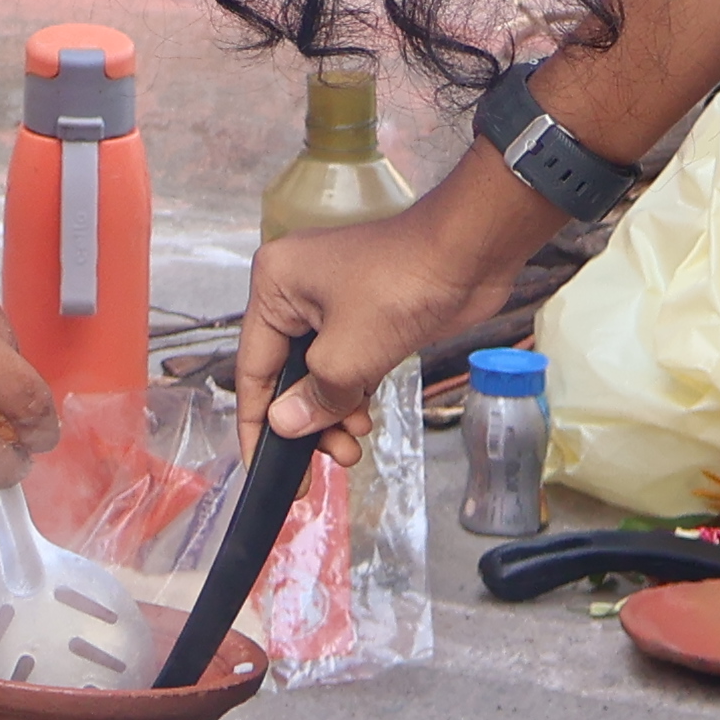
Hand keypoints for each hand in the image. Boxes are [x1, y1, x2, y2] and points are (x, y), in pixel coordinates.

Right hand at [250, 202, 531, 443]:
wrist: (467, 254)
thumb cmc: (402, 283)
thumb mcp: (348, 355)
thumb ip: (314, 398)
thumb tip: (285, 425)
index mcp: (275, 285)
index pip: (252, 367)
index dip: (256, 422)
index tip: (261, 466)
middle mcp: (296, 289)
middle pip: (285, 372)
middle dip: (308, 420)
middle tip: (329, 458)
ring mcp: (333, 300)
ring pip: (318, 372)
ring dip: (334, 412)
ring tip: (353, 444)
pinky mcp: (365, 312)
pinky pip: (345, 362)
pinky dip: (352, 392)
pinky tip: (363, 420)